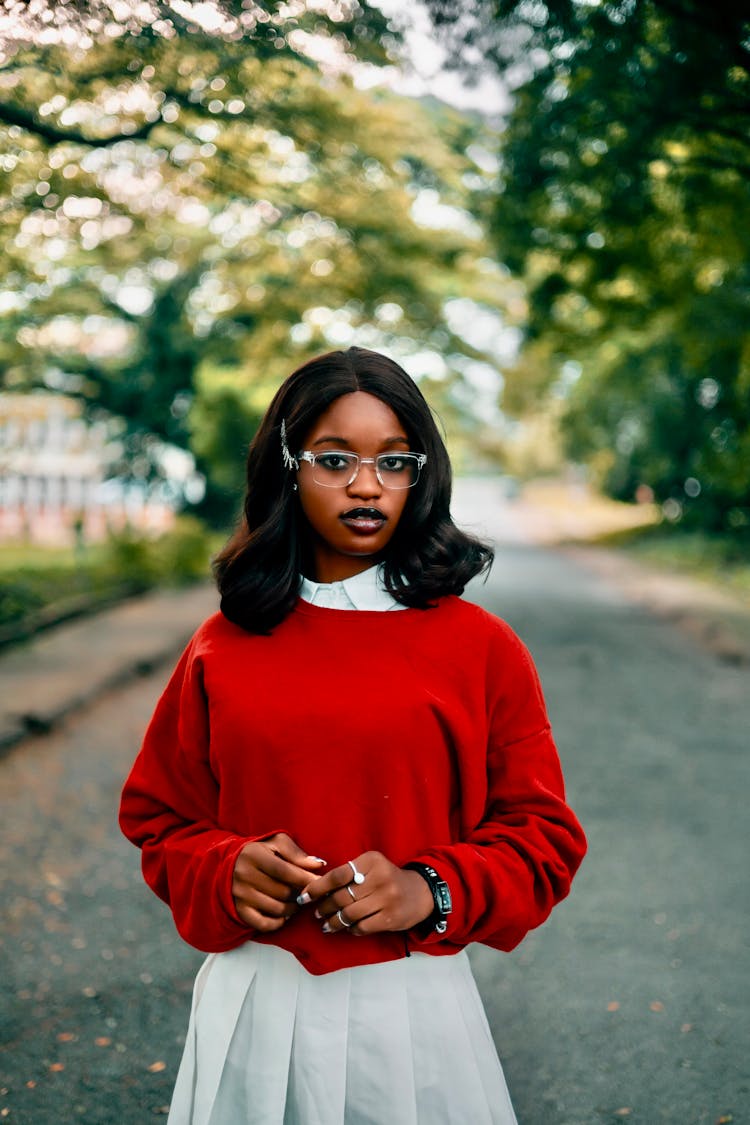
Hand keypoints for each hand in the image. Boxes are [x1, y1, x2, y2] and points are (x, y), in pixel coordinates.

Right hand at [232, 833, 325, 932]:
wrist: (230, 865)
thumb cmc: (260, 852)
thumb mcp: (276, 844)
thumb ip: (296, 853)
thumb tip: (318, 865)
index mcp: (253, 855)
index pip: (284, 871)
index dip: (304, 878)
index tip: (319, 882)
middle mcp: (244, 875)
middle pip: (283, 892)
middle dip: (300, 893)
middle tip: (308, 892)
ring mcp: (240, 895)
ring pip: (277, 908)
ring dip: (293, 908)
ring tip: (298, 901)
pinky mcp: (239, 911)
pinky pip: (264, 924)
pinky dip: (278, 922)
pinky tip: (285, 914)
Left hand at [297, 851, 433, 935]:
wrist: (420, 893)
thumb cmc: (387, 879)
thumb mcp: (371, 866)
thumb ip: (349, 873)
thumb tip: (316, 888)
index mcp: (371, 861)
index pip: (337, 875)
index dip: (317, 888)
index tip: (304, 897)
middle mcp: (380, 878)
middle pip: (341, 896)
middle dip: (324, 907)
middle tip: (317, 913)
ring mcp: (387, 899)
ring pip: (349, 914)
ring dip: (334, 922)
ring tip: (326, 924)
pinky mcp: (391, 918)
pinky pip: (362, 926)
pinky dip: (351, 929)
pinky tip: (347, 928)